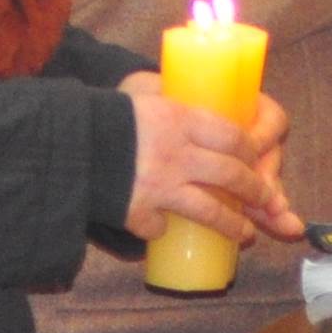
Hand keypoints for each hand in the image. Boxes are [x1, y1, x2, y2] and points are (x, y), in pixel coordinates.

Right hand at [118, 81, 303, 246]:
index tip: (257, 159)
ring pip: (209, 211)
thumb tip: (202, 112)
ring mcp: (159, 186)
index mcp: (181, 120)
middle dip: (254, 191)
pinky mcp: (137, 211)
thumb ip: (174, 109)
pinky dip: (160, 230)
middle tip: (265, 200)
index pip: (234, 136)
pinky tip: (162, 230)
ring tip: (244, 235)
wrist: (67, 142)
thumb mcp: (147, 98)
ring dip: (231, 225)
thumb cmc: (108, 115)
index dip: (251, 150)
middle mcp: (177, 154)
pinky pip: (158, 228)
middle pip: (230, 174)